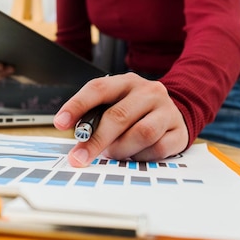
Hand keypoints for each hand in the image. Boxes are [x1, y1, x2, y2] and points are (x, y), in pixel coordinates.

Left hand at [53, 72, 188, 166]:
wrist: (176, 112)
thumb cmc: (135, 111)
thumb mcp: (115, 105)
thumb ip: (96, 117)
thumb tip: (79, 141)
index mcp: (126, 82)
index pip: (98, 88)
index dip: (77, 105)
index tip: (60, 123)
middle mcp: (148, 92)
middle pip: (118, 116)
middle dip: (95, 140)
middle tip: (79, 157)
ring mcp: (167, 111)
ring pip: (141, 133)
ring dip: (121, 149)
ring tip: (113, 153)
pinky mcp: (179, 131)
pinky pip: (158, 149)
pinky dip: (141, 156)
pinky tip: (135, 154)